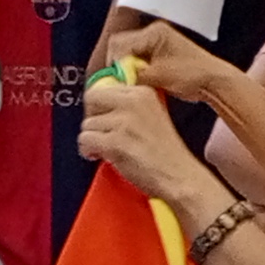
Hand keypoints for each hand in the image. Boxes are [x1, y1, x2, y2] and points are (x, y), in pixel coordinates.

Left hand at [79, 70, 215, 209]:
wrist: (178, 176)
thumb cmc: (167, 155)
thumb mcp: (154, 115)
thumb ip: (130, 106)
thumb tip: (102, 104)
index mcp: (143, 93)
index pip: (103, 88)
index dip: (100, 106)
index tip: (103, 118)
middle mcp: (133, 102)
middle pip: (91, 99)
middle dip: (92, 119)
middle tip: (101, 134)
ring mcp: (124, 122)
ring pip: (87, 124)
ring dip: (92, 139)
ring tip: (108, 150)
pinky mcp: (115, 142)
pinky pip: (85, 140)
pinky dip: (88, 151)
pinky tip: (102, 157)